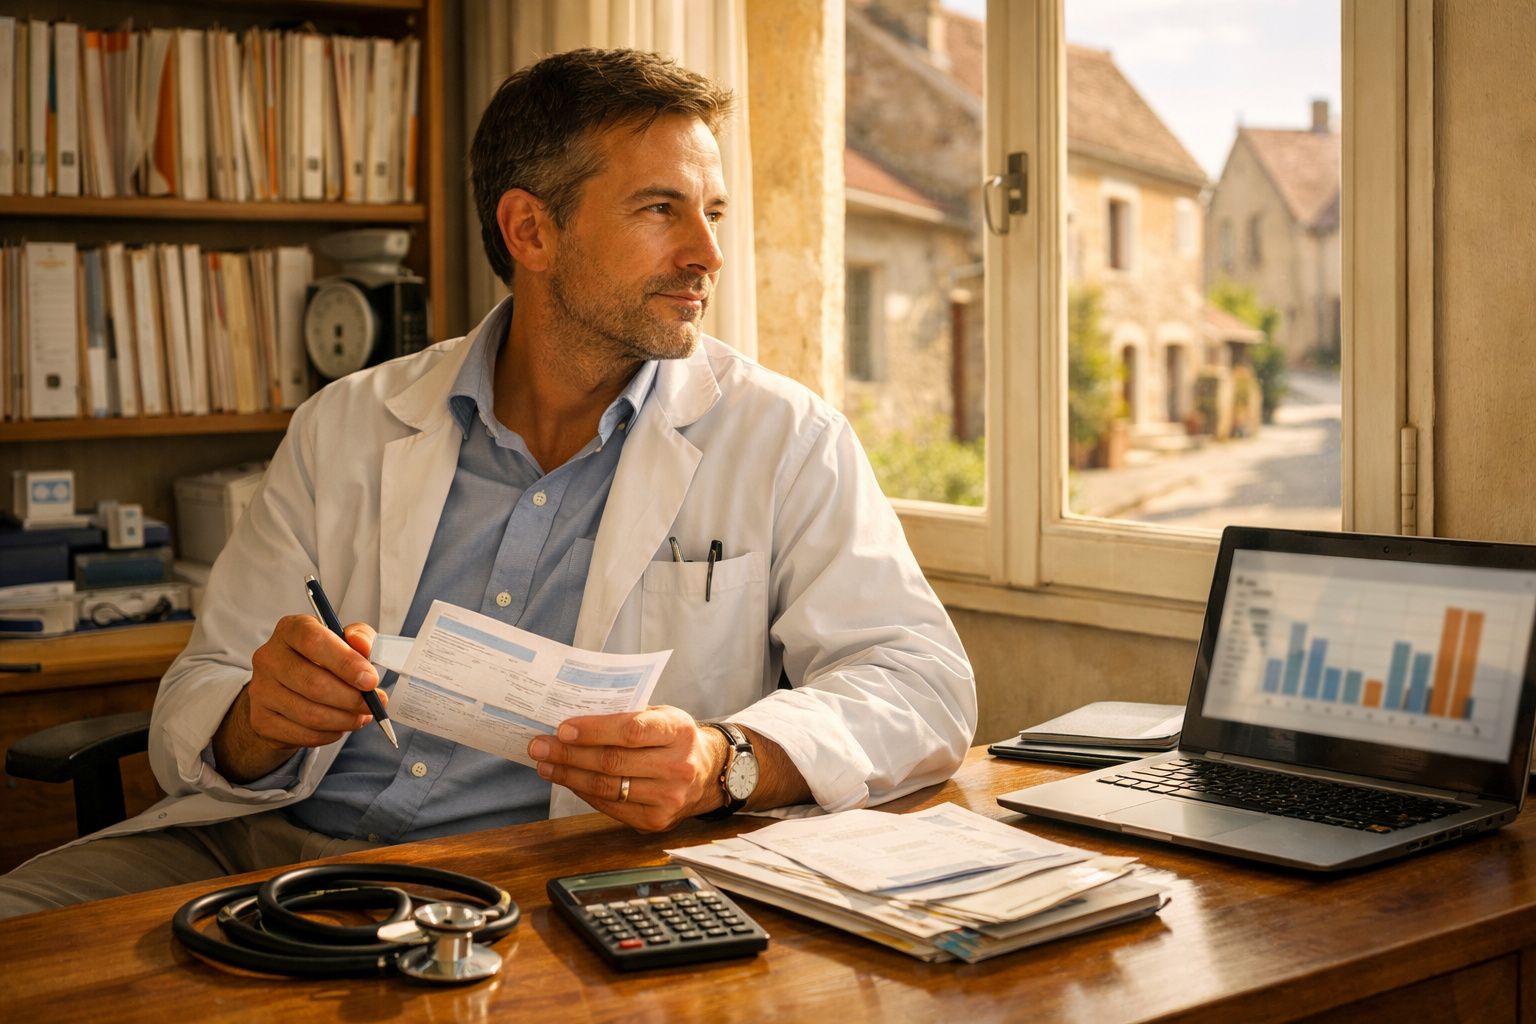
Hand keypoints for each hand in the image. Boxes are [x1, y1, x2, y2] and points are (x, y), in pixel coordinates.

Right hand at [212, 615, 383, 782]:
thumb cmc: (323, 661)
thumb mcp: (344, 641)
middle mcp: (269, 657)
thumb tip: (362, 645)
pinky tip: (341, 726)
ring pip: (310, 713)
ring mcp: (260, 690)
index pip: (313, 640)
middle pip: (313, 683)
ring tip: (362, 716)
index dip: (345, 662)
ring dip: (344, 719)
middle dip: (351, 698)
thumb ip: (359, 638)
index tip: (371, 680)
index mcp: (290, 629)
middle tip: (373, 704)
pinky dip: (330, 734)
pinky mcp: (261, 719)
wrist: (286, 691)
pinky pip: (303, 733)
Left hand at [528, 706, 725, 831]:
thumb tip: (575, 720)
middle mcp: (678, 766)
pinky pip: (610, 806)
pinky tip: (568, 780)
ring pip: (607, 787)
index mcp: (680, 731)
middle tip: (540, 746)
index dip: (594, 730)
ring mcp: (669, 798)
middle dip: (569, 754)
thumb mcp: (662, 715)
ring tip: (546, 764)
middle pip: (613, 762)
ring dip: (569, 775)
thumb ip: (628, 715)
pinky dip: (584, 792)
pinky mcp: (656, 821)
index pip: (631, 730)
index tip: (562, 729)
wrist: (707, 774)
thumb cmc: (675, 739)